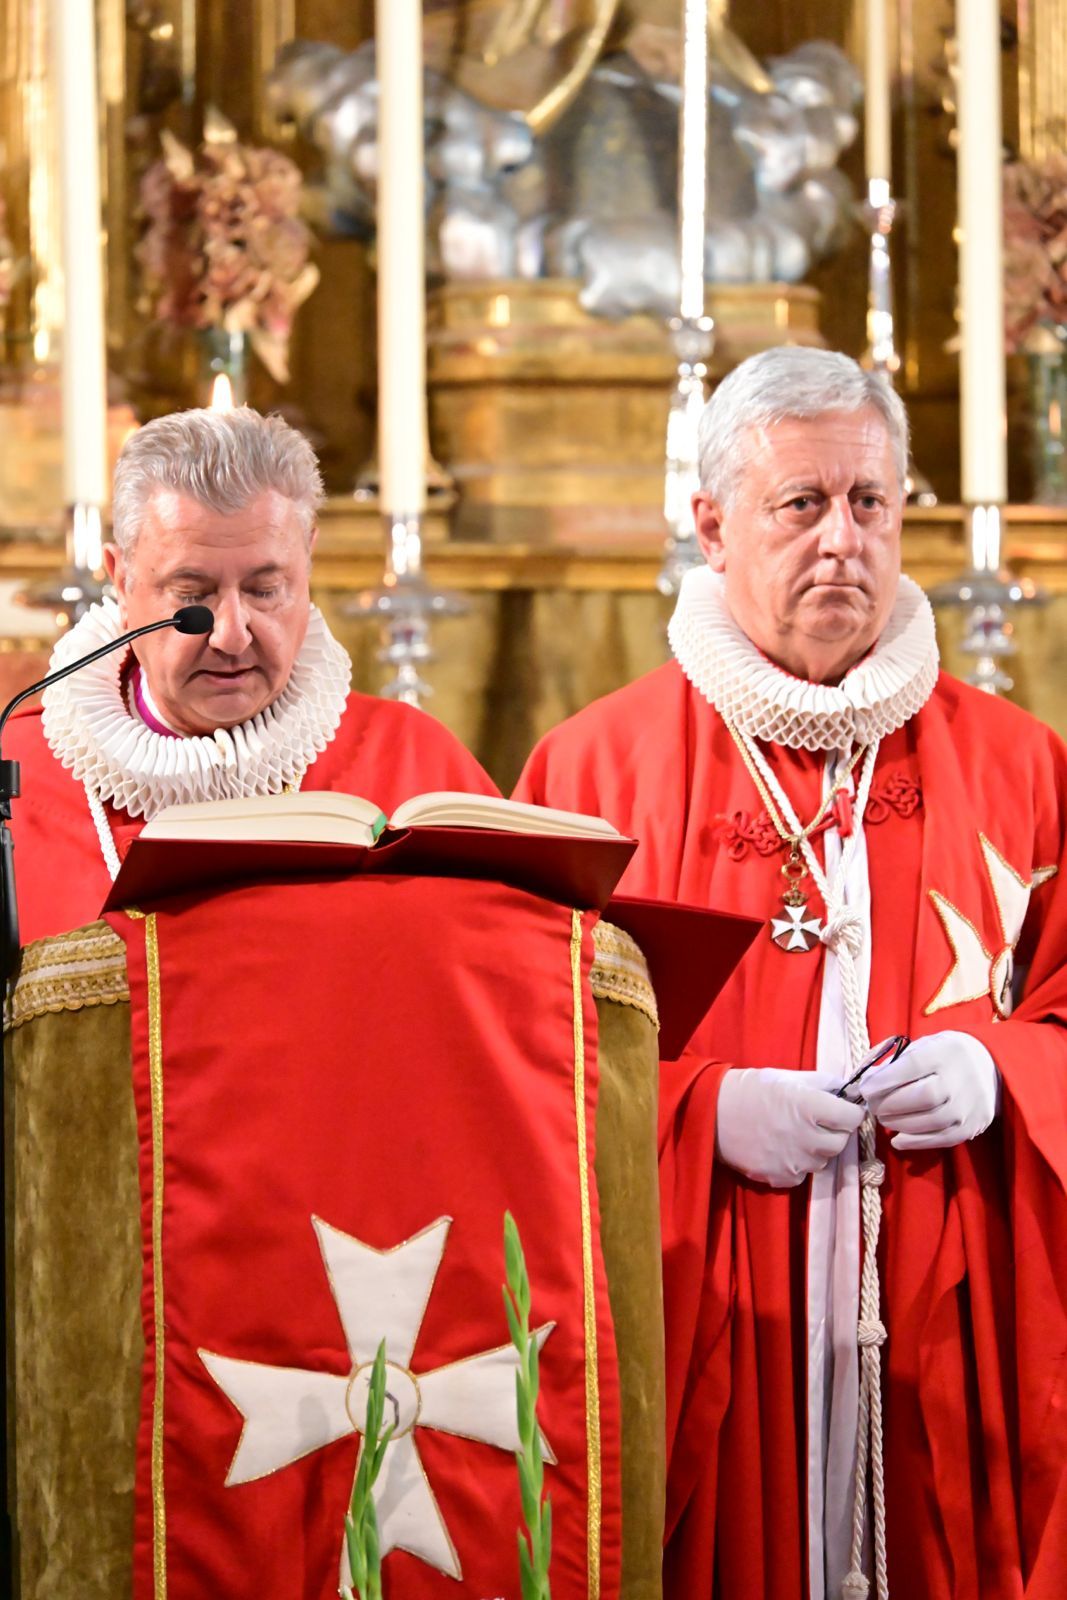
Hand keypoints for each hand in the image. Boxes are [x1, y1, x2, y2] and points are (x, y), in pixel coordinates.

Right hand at [715, 1067, 865, 1188]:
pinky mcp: (780, 1179)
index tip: (843, 1109)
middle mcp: (807, 1138)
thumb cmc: (752, 1089)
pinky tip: (782, 1149)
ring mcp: (794, 1162)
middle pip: (841, 1142)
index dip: (850, 1111)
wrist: (713, 1114)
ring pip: (823, 1160)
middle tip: (817, 1122)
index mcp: (811, 1107)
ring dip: (817, 1149)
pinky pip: (803, 1175)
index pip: (853, 1117)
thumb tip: (849, 1091)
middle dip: (835, 1131)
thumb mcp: (789, 1078)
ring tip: (796, 1135)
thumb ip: (824, 1084)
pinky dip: (799, 1164)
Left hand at [860, 1031, 999, 1150]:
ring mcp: (970, 1104)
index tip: (865, 1089)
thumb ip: (897, 1062)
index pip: (912, 1066)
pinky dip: (916, 1141)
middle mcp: (962, 1078)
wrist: (990, 1065)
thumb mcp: (924, 1046)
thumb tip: (868, 1082)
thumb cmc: (945, 1054)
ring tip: (884, 1118)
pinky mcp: (973, 1125)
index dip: (885, 1080)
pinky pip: (942, 1139)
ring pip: (930, 1121)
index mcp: (946, 1051)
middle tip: (873, 1106)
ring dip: (899, 1123)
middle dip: (889, 1104)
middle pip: (921, 1097)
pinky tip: (898, 1138)